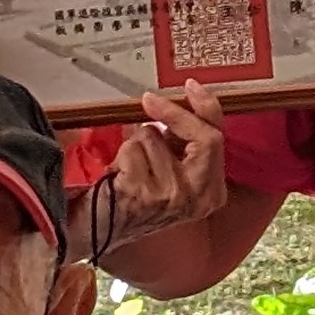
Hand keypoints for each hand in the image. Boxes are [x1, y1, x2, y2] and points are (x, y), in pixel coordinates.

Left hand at [85, 89, 230, 258]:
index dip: (205, 108)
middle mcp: (198, 198)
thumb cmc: (134, 193)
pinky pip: (132, 151)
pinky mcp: (144, 195)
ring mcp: (172, 198)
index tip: (191, 86)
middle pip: (203, 138)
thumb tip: (185, 102)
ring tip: (129, 167)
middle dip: (174, 115)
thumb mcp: (171, 168)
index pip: (216, 140)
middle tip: (149, 100)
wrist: (97, 228)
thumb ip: (185, 142)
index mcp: (211, 191)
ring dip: (137, 144)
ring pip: (156, 139)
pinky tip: (118, 177)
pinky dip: (120, 156)